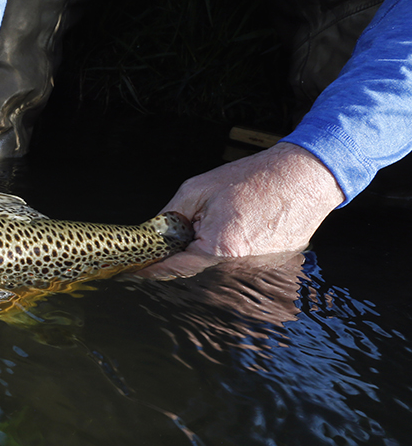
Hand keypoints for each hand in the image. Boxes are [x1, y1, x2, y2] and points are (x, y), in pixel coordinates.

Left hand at [139, 142, 344, 277]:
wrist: (306, 176)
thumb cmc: (253, 178)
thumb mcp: (198, 189)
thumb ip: (170, 216)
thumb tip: (152, 234)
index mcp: (219, 248)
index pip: (176, 268)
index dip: (154, 268)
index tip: (139, 270)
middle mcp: (240, 267)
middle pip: (198, 267)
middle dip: (187, 252)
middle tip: (192, 228)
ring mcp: (260, 269)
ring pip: (220, 267)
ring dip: (213, 250)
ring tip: (229, 220)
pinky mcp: (274, 266)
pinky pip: (244, 264)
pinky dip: (237, 249)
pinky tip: (247, 226)